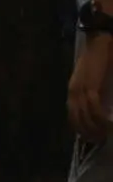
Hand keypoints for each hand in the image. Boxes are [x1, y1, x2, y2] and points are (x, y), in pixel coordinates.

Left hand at [73, 26, 112, 146]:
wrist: (101, 40)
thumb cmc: (101, 58)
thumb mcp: (95, 79)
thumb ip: (95, 92)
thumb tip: (102, 106)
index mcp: (73, 90)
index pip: (72, 116)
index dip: (81, 129)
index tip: (91, 138)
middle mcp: (73, 92)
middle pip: (77, 120)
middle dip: (88, 133)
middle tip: (100, 142)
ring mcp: (80, 89)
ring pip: (85, 117)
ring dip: (95, 129)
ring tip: (105, 137)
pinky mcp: (90, 87)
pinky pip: (94, 109)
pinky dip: (101, 119)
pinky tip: (109, 125)